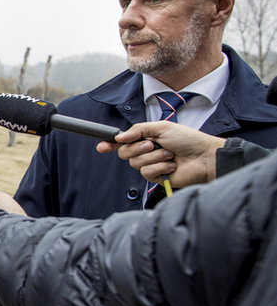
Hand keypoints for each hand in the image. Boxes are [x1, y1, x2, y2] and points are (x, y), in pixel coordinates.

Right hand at [96, 121, 224, 186]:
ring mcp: (150, 165)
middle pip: (124, 153)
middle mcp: (146, 152)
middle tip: (153, 144)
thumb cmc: (188, 140)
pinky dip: (160, 167)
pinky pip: (147, 173)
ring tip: (169, 155)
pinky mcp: (156, 177)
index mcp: (146, 138)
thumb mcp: (161, 128)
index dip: (110, 144)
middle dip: (137, 148)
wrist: (204, 158)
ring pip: (136, 163)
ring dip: (154, 157)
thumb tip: (118, 137)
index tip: (101, 146)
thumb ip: (138, 130)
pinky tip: (172, 166)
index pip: (122, 142)